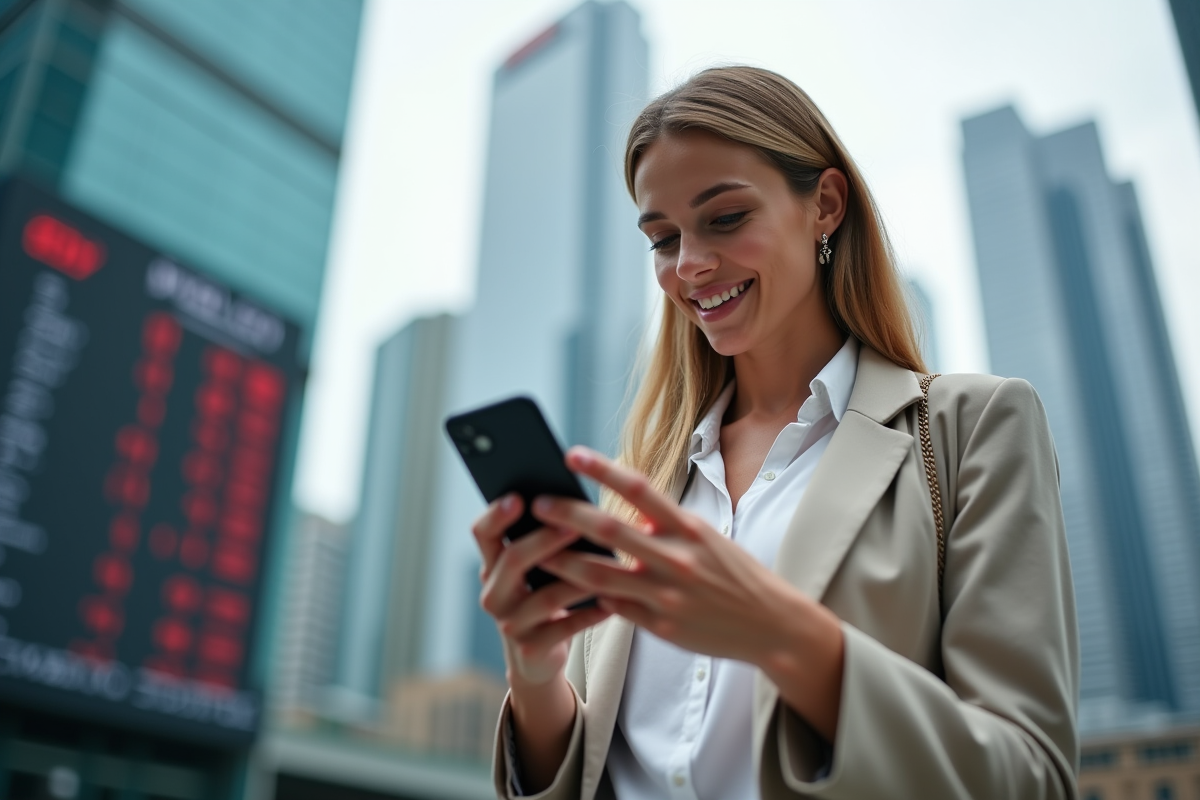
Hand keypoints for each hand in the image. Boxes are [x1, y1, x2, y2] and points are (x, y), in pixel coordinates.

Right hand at [471, 493, 611, 686]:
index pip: (483, 533)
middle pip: (513, 560)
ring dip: (579, 578)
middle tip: (574, 526)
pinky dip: (590, 614)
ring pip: (546, 597)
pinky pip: (565, 628)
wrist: (537, 658)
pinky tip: (611, 603)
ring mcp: (510, 624)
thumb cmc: (542, 599)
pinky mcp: (531, 648)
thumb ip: (543, 544)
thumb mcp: (534, 572)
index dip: (496, 514)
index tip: (519, 498)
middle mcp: (494, 594)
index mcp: (492, 566)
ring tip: (609, 564)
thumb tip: (576, 506)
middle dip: (545, 540)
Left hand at [531, 447, 805, 664]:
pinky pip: (614, 609)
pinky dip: (589, 599)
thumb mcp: (706, 537)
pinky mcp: (660, 626)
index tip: (570, 454)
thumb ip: (664, 526)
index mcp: (688, 528)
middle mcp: (676, 558)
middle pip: (609, 530)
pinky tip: (564, 592)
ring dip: (563, 563)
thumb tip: (624, 511)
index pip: (638, 489)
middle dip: (567, 516)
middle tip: (536, 504)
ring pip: (600, 576)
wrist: (771, 624)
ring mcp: (666, 595)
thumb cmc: (734, 574)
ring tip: (536, 553)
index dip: (602, 469)